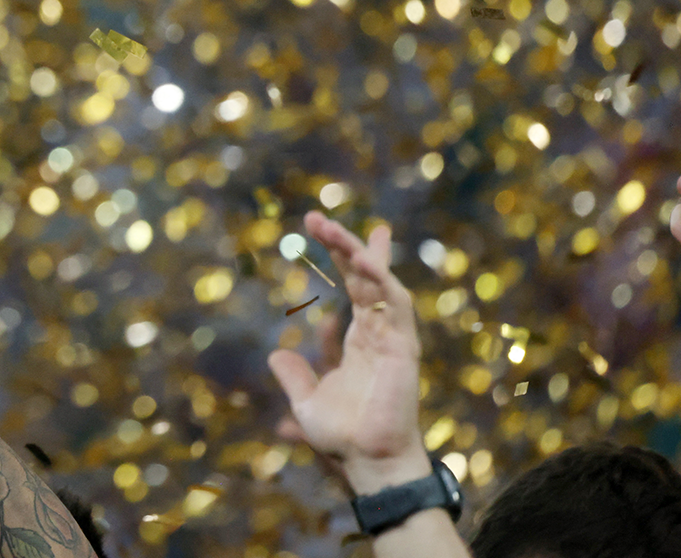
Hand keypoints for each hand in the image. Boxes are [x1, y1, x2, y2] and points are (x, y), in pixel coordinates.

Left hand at [267, 212, 429, 494]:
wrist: (368, 462)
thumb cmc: (345, 436)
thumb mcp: (307, 401)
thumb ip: (295, 375)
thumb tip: (277, 353)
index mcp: (360, 340)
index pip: (356, 287)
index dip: (346, 257)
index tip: (327, 231)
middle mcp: (379, 332)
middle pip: (366, 276)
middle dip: (345, 245)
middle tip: (316, 219)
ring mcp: (393, 337)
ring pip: (379, 283)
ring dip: (358, 254)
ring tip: (330, 229)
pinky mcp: (403, 348)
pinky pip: (395, 306)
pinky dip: (382, 280)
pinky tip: (364, 259)